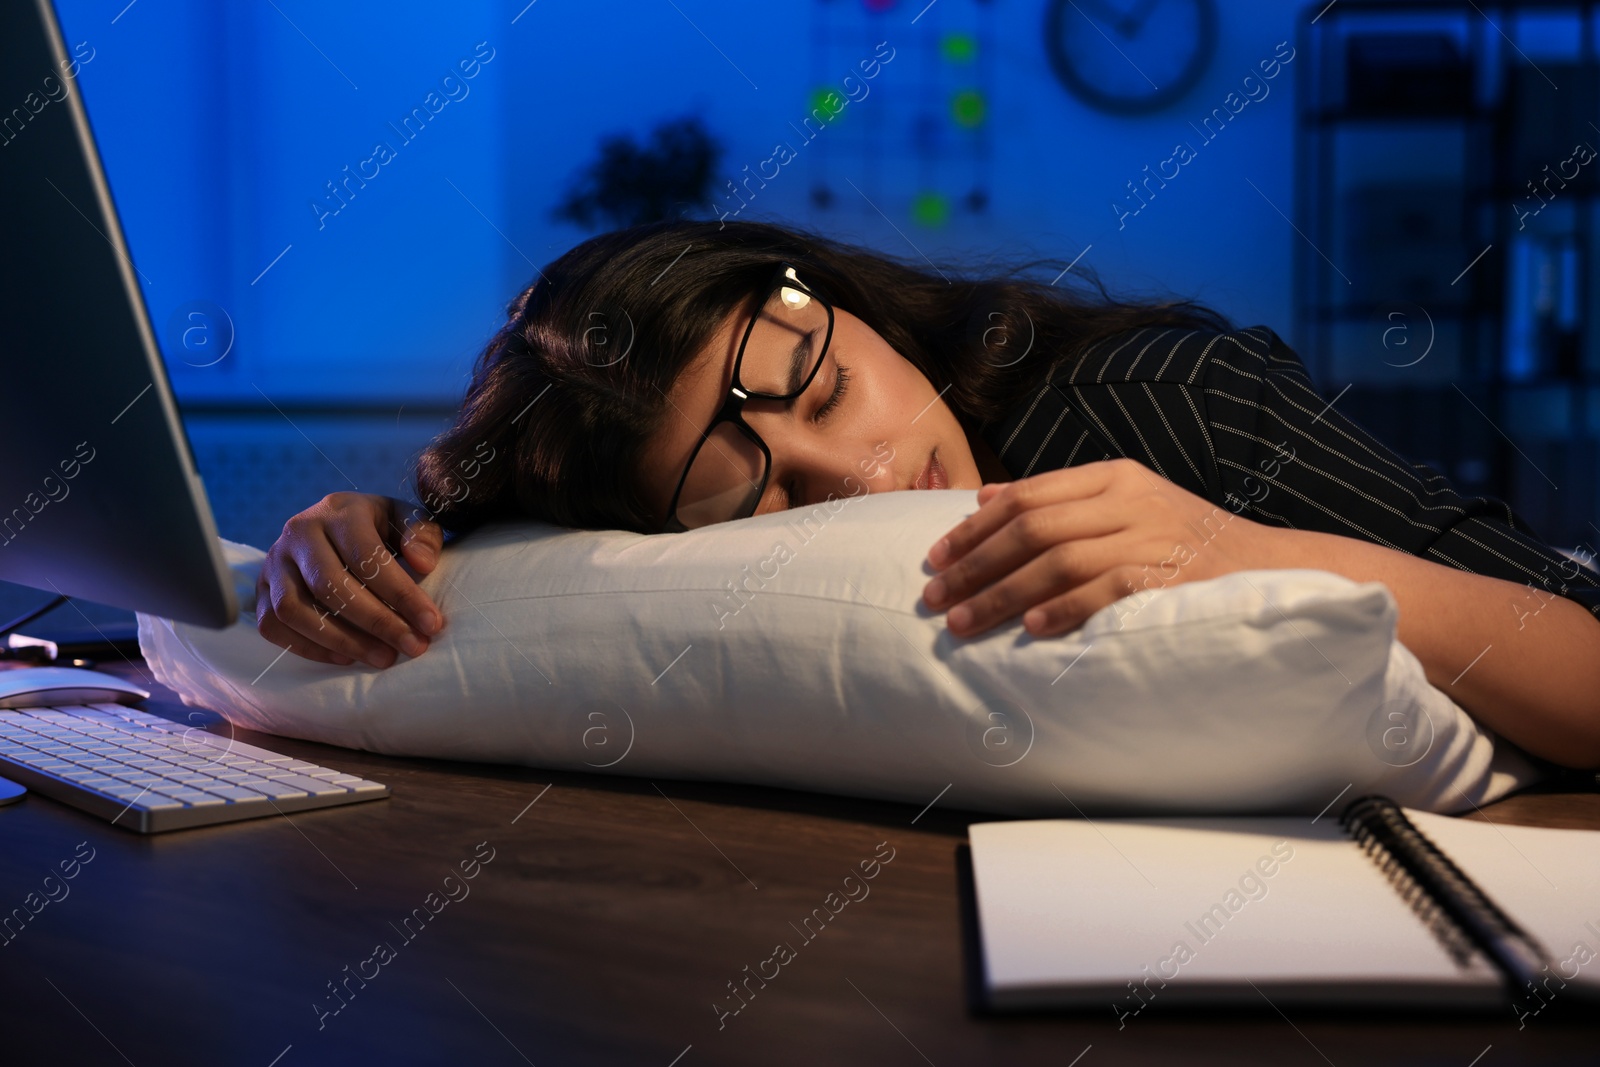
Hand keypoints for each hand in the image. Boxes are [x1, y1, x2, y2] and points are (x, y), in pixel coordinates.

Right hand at [256, 492, 444, 667]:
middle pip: (330, 585)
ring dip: (342, 640)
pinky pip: (273, 626)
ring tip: (384, 658)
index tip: (431, 624)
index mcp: (338, 510)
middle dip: (377, 622)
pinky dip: (309, 647)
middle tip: (413, 647)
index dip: (401, 594)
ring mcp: (273, 562)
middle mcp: (298, 532)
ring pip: (295, 609)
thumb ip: (422, 535)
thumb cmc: (378, 528)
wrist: (332, 527)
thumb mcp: (404, 520)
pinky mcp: (260, 589)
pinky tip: (346, 658)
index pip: (366, 556)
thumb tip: (423, 564)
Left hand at [921, 458, 1278, 637]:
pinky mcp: (1170, 575)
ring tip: (962, 623)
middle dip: (974, 564)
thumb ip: (1060, 501)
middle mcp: (1129, 499)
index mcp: (1113, 476)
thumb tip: (985, 498)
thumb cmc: (1184, 544)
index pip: (1026, 495)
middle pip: (1031, 527)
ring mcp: (1151, 535)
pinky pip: (1104, 590)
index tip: (936, 556)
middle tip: (935, 597)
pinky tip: (1030, 630)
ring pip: (1057, 559)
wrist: (1268, 571)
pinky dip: (1063, 609)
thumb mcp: (1125, 507)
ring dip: (1002, 594)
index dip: (974, 527)